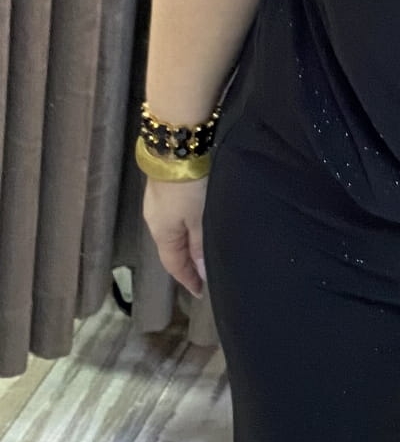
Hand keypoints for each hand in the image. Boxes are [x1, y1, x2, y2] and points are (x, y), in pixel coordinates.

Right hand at [142, 175, 208, 298]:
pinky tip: (194, 229)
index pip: (174, 265)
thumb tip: (201, 273)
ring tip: (200, 255)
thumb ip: (200, 246)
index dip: (187, 279)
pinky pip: (173, 221)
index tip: (200, 292)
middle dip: (185, 265)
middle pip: (171, 250)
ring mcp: (156, 205)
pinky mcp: (162, 191)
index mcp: (162, 233)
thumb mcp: (199, 219)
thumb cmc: (190, 188)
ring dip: (185, 247)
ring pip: (172, 234)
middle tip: (202, 276)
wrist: (176, 148)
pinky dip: (184, 231)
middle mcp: (155, 222)